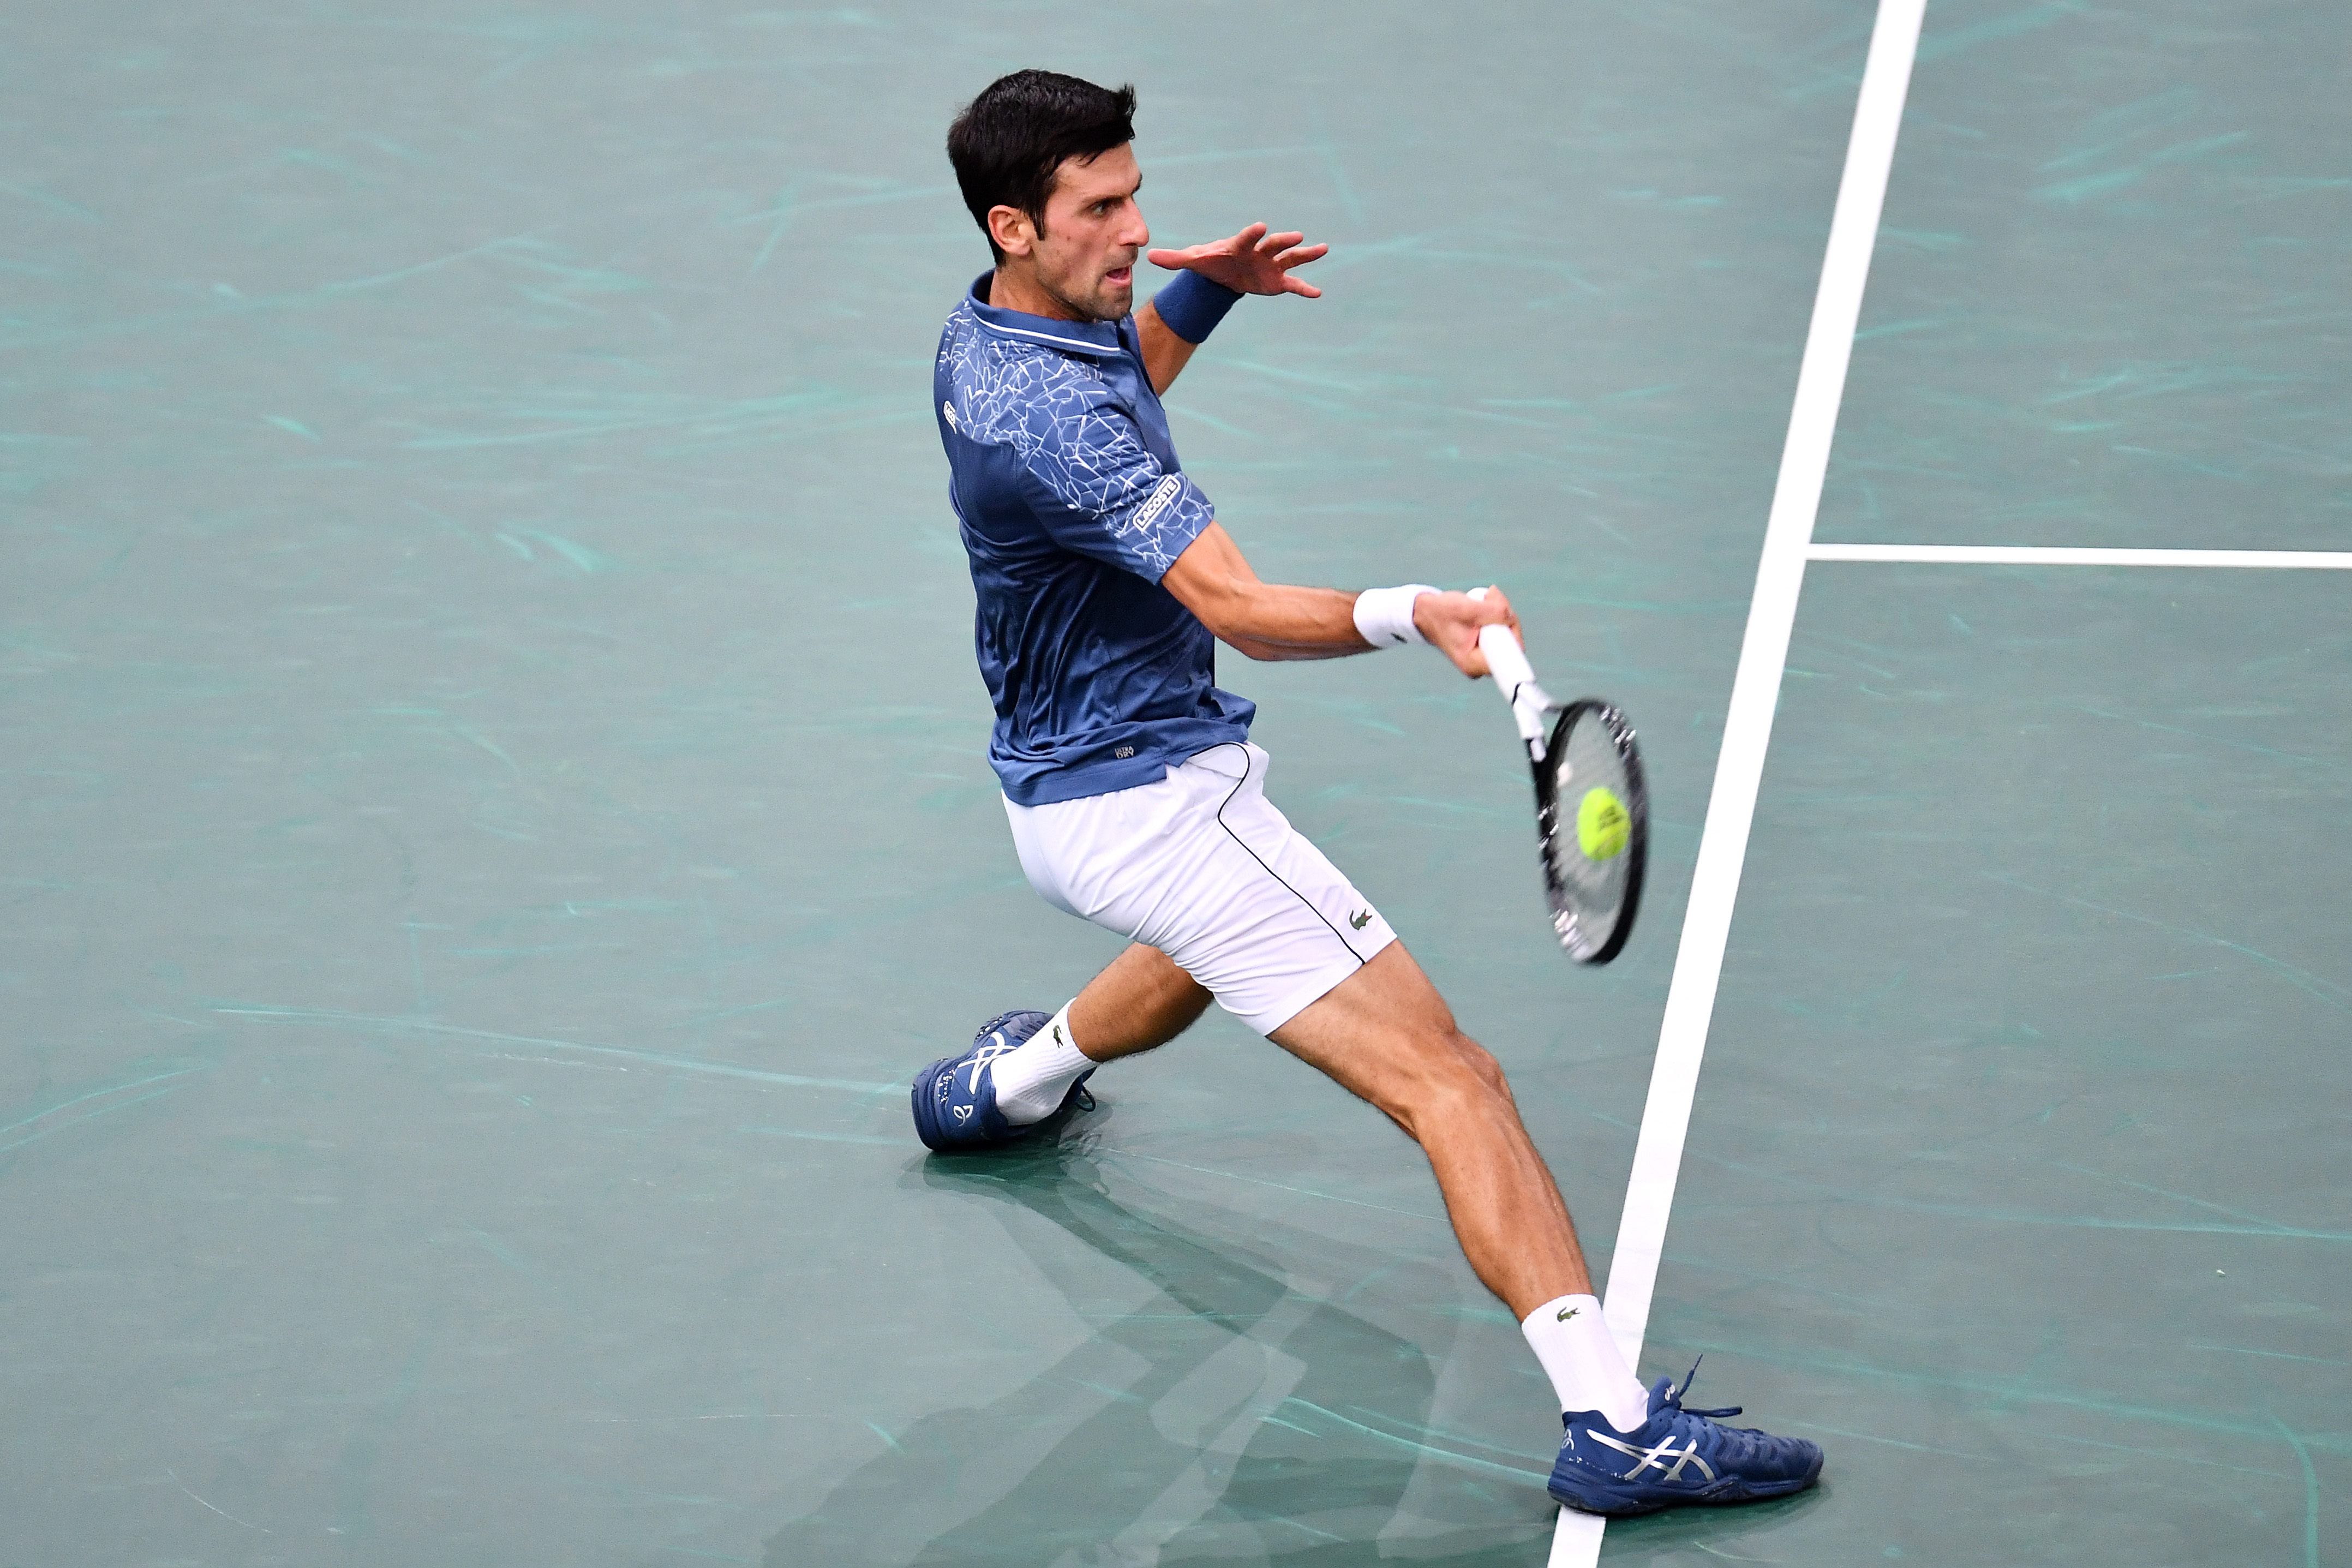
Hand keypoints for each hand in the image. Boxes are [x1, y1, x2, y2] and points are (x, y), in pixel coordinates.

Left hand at [1146, 222, 1327, 298]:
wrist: (1225, 272)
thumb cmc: (1211, 262)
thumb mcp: (1193, 261)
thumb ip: (1175, 259)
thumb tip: (1149, 258)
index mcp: (1240, 244)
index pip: (1247, 237)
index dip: (1253, 233)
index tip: (1261, 226)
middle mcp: (1259, 251)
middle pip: (1274, 244)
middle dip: (1283, 240)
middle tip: (1297, 236)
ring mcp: (1271, 264)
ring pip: (1291, 257)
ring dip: (1306, 254)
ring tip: (1322, 249)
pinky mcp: (1277, 280)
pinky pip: (1293, 283)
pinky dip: (1304, 288)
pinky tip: (1318, 293)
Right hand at [1414, 587, 1518, 678]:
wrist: (1426, 613)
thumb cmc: (1441, 613)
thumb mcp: (1467, 609)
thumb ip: (1493, 612)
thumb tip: (1511, 616)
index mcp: (1474, 664)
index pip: (1508, 656)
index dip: (1513, 634)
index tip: (1507, 617)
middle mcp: (1480, 666)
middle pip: (1510, 642)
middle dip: (1505, 617)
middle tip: (1491, 599)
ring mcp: (1483, 657)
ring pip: (1507, 634)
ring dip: (1501, 613)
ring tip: (1485, 599)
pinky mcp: (1484, 647)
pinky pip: (1502, 632)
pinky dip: (1498, 616)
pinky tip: (1486, 606)